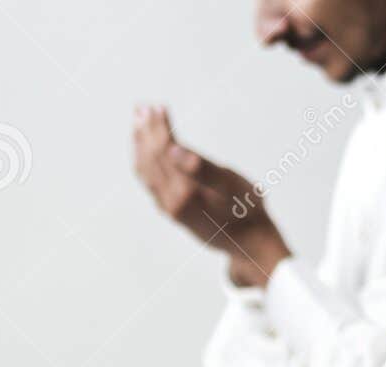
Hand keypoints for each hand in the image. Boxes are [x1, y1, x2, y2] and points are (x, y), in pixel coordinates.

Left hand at [132, 104, 291, 285]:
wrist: (248, 242)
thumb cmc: (245, 208)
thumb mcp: (229, 184)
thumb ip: (200, 167)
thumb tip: (173, 149)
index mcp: (185, 191)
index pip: (163, 151)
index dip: (159, 127)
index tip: (157, 106)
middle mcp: (171, 201)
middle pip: (151, 159)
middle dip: (145, 132)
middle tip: (141, 107)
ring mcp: (169, 208)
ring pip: (146, 172)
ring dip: (140, 145)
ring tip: (137, 123)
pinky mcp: (171, 212)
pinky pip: (150, 183)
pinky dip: (143, 162)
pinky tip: (144, 154)